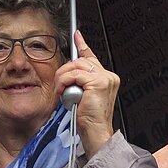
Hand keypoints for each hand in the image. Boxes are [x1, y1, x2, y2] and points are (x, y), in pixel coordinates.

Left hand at [55, 30, 119, 156]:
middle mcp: (108, 76)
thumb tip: (68, 73)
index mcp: (106, 78)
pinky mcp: (97, 82)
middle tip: (58, 84)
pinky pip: (74, 75)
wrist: (97, 133)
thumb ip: (79, 82)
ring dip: (62, 78)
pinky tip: (63, 91)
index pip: (92, 56)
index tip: (77, 35)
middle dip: (65, 71)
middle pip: (80, 61)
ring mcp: (105, 78)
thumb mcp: (82, 95)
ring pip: (76, 66)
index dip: (82, 44)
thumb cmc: (89, 119)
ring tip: (60, 90)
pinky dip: (64, 82)